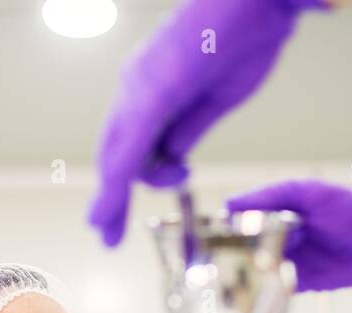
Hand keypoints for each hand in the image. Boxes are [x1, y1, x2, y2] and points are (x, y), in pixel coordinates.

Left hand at [88, 0, 327, 246]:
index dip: (120, 184)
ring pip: (117, 152)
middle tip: (105, 236)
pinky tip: (109, 202)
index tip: (114, 218)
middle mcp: (138, 85)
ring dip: (111, 196)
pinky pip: (133, 141)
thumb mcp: (215, 100)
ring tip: (108, 231)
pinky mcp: (157, 88)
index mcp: (153, 89)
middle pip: (115, 152)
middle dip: (109, 198)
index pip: (128, 146)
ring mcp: (143, 84)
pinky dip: (119, 176)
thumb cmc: (247, 37)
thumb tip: (173, 160)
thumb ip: (189, 130)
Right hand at [226, 179, 351, 298]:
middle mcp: (276, 236)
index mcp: (278, 210)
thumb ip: (272, 195)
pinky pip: (269, 286)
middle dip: (230, 247)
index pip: (240, 215)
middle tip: (218, 250)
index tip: (209, 226)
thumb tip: (230, 204)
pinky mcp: (293, 283)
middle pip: (240, 243)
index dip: (225, 221)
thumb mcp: (311, 193)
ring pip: (251, 266)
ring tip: (243, 264)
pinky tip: (257, 281)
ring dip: (245, 267)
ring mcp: (283, 261)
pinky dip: (262, 285)